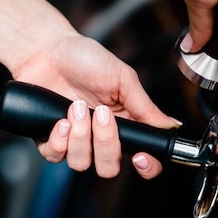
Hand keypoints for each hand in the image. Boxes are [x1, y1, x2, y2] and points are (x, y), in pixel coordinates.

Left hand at [12, 34, 180, 178]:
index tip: (139, 156)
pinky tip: (61, 118)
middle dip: (105, 143)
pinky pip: (55, 157)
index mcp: (126, 124)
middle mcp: (102, 137)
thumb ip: (145, 106)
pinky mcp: (51, 140)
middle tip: (100, 114)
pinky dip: (58, 139)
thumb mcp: (123, 78)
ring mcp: (76, 141)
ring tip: (76, 107)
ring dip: (80, 136)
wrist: (46, 49)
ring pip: (82, 164)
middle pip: (110, 167)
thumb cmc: (85, 58)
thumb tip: (171, 125)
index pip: (144, 158)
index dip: (145, 166)